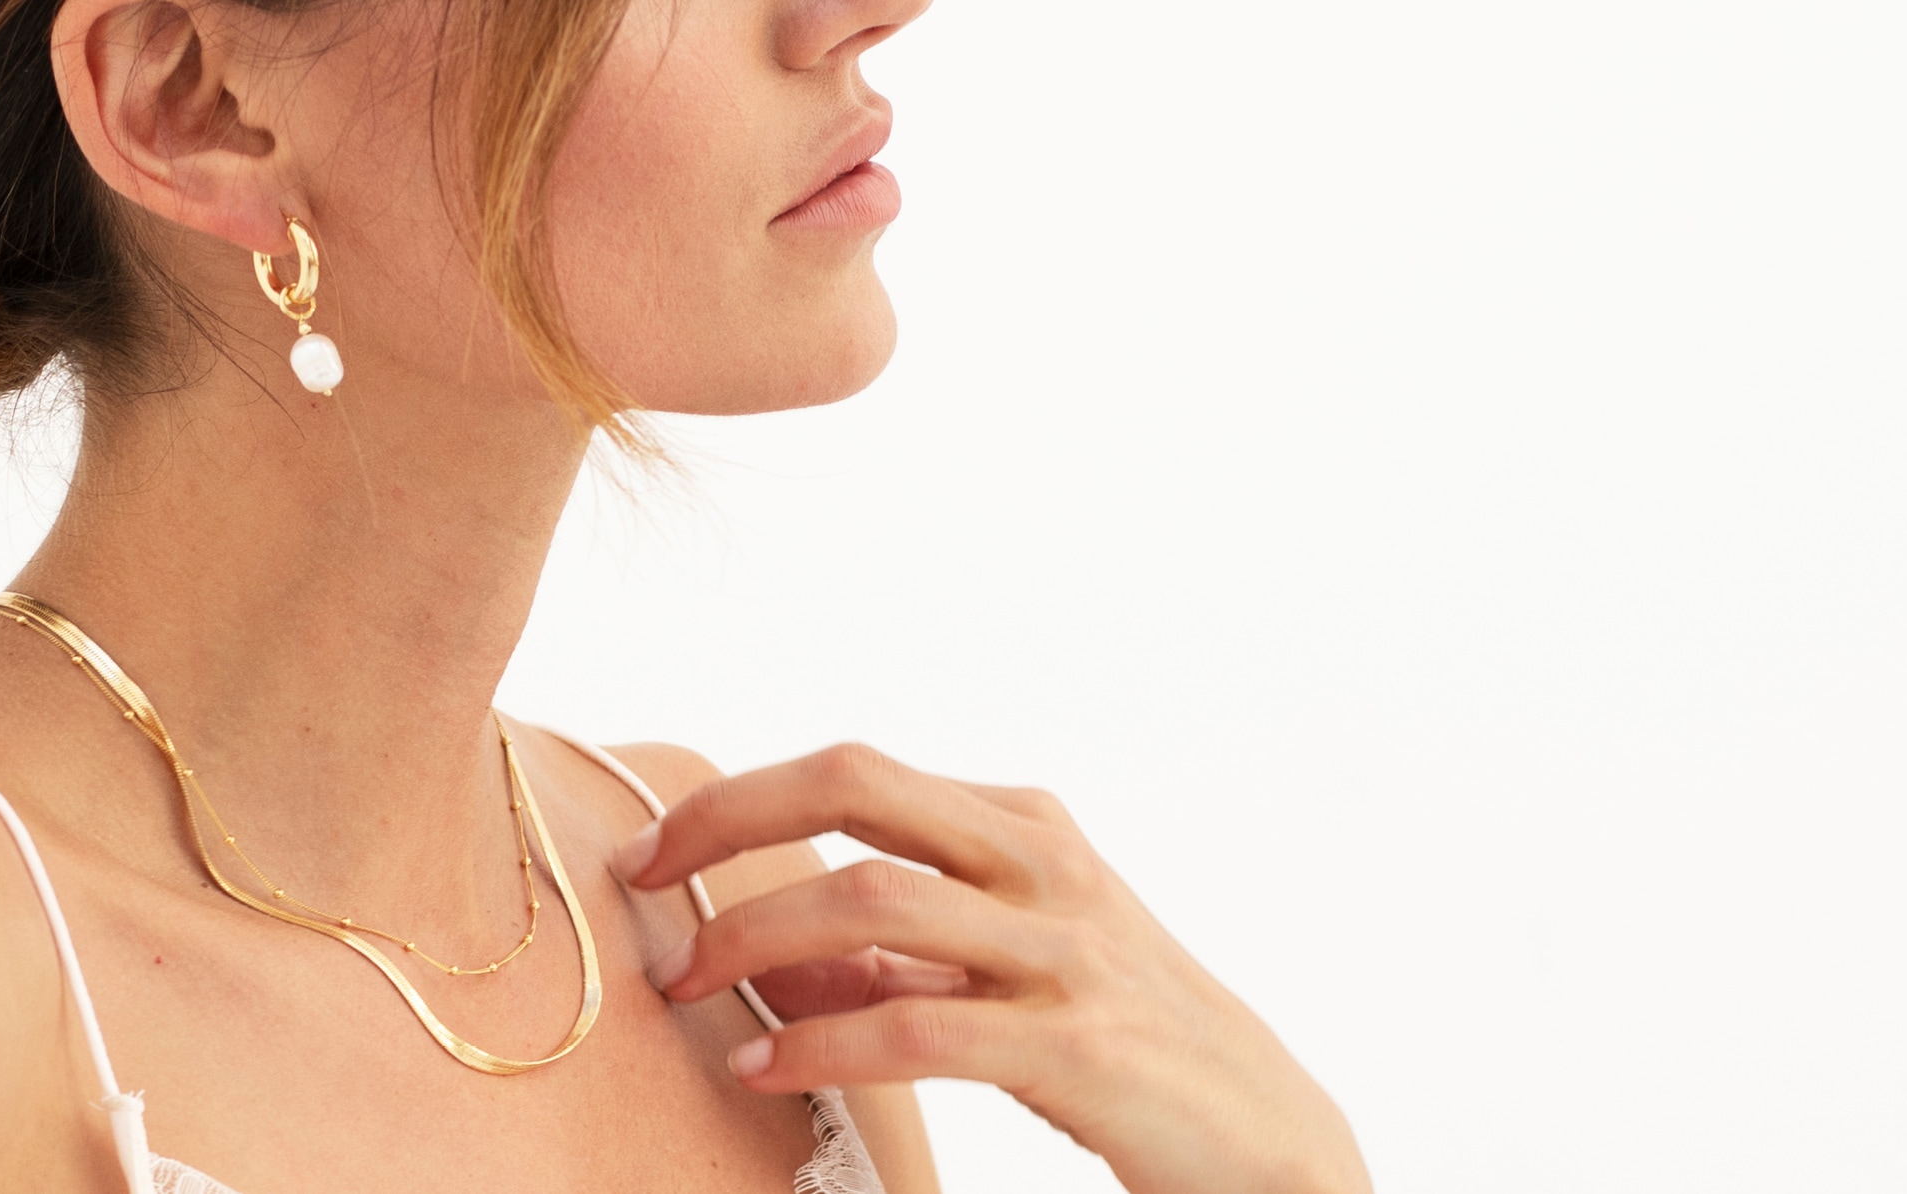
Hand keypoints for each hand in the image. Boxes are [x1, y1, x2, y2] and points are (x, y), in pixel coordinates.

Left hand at [610, 744, 1368, 1193]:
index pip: (854, 771)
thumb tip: (766, 961)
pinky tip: (763, 1063)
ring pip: (873, 897)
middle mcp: (1045, 862)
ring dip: (755, 937)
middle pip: (856, 785)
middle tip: (642, 878)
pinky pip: (917, 1023)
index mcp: (1026, 826)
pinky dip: (821, 1039)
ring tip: (690, 983)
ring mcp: (1066, 947)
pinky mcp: (1075, 1042)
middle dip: (728, 820)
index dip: (737, 799)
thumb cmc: (1123, 1045)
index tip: (653, 849)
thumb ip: (896, 960)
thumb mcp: (1008, 973)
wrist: (1264, 1136)